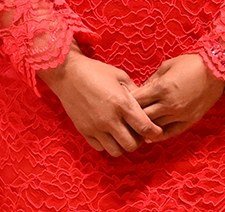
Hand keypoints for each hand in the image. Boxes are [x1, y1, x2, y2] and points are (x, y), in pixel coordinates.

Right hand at [37, 43, 161, 156]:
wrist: (68, 74)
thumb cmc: (96, 71)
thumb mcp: (120, 76)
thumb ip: (135, 92)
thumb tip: (147, 104)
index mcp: (122, 103)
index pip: (144, 127)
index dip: (154, 132)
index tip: (156, 131)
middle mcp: (109, 119)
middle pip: (132, 145)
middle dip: (138, 140)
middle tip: (137, 132)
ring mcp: (95, 127)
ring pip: (116, 151)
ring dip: (122, 145)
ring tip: (122, 134)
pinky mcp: (84, 131)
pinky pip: (100, 148)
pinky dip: (107, 144)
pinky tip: (107, 133)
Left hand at [132, 53, 224, 140]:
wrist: (217, 70)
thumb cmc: (191, 63)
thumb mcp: (167, 66)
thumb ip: (151, 80)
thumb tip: (139, 91)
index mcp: (162, 88)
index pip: (136, 101)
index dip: (126, 102)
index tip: (120, 102)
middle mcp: (169, 104)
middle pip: (142, 116)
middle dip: (131, 116)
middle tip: (124, 117)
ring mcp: (180, 114)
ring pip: (154, 127)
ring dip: (143, 127)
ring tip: (133, 127)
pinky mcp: (189, 121)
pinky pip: (170, 133)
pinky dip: (158, 135)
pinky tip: (149, 136)